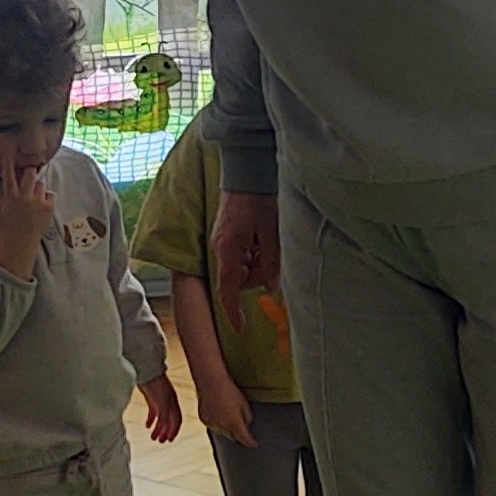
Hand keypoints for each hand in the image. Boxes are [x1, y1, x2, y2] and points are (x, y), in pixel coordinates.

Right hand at [0, 158, 56, 276]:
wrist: (18, 248)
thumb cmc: (4, 231)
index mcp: (11, 197)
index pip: (9, 175)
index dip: (9, 163)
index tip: (9, 153)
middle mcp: (25, 197)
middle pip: (30, 174)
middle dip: (29, 171)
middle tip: (28, 172)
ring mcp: (39, 203)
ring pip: (41, 184)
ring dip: (37, 186)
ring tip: (32, 195)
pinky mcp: (49, 209)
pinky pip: (50, 194)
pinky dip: (47, 197)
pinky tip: (41, 204)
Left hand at [138, 374, 182, 446]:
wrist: (146, 371)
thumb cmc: (156, 384)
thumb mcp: (163, 403)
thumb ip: (165, 416)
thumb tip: (166, 428)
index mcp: (174, 403)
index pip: (177, 420)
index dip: (174, 431)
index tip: (170, 440)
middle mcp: (169, 403)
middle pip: (169, 420)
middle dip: (166, 432)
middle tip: (161, 441)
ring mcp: (160, 400)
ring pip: (161, 418)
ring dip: (158, 428)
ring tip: (153, 437)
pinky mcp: (152, 398)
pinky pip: (153, 412)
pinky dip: (151, 420)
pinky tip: (147, 425)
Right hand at [198, 370, 257, 448]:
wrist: (210, 381)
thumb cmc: (229, 390)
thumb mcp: (244, 403)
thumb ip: (247, 417)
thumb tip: (247, 424)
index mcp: (234, 423)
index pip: (244, 439)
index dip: (250, 442)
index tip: (255, 444)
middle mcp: (222, 427)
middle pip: (233, 437)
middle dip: (238, 435)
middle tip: (243, 430)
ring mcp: (211, 424)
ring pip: (222, 432)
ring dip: (227, 430)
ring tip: (230, 420)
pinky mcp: (204, 419)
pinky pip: (213, 426)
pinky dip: (218, 424)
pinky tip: (219, 415)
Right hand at [212, 191, 281, 337]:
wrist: (248, 167)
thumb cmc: (259, 197)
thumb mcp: (271, 231)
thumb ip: (271, 262)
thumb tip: (273, 289)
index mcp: (228, 249)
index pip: (227, 289)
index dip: (233, 311)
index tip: (240, 328)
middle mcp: (221, 247)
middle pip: (238, 279)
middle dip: (257, 275)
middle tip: (274, 258)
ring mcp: (224, 240)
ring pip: (242, 267)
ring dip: (258, 262)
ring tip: (270, 240)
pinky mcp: (230, 233)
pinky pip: (243, 254)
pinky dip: (256, 252)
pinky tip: (265, 236)